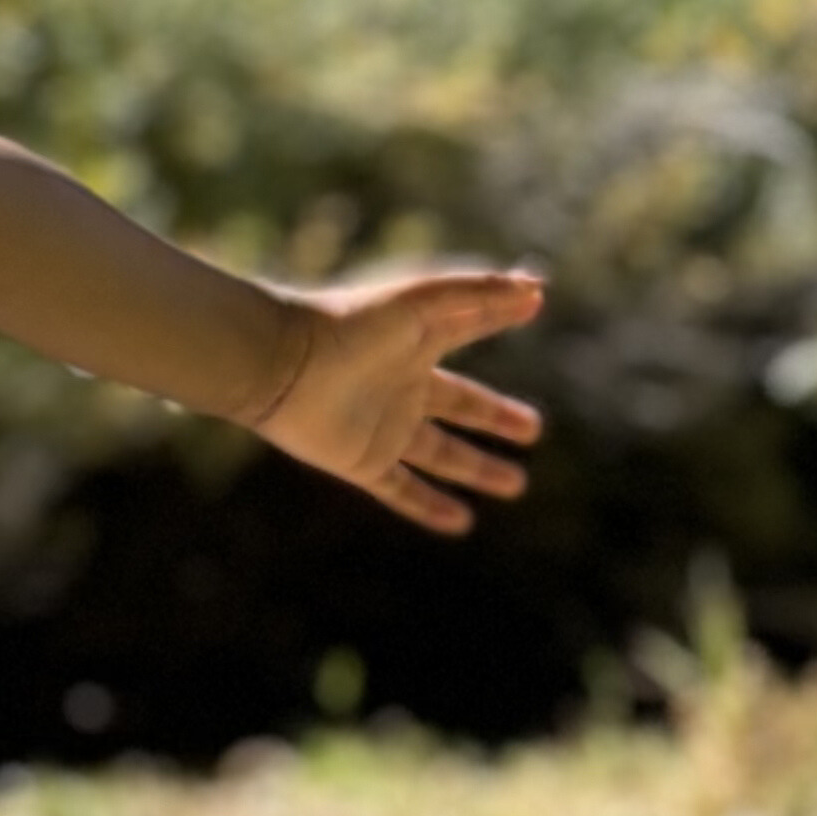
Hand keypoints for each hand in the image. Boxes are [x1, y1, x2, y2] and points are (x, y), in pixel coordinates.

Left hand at [246, 259, 546, 537]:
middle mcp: (402, 386)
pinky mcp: (362, 462)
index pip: (469, 329)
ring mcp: (383, 427)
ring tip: (516, 486)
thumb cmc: (349, 324)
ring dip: (477, 470)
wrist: (279, 364)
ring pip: (440, 454)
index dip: (498, 316)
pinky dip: (429, 508)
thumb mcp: (424, 301)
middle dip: (495, 417)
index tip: (534, 307)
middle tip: (533, 430)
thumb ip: (480, 294)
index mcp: (416, 340)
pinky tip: (460, 524)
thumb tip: (536, 291)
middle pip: (460, 405)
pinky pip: (401, 490)